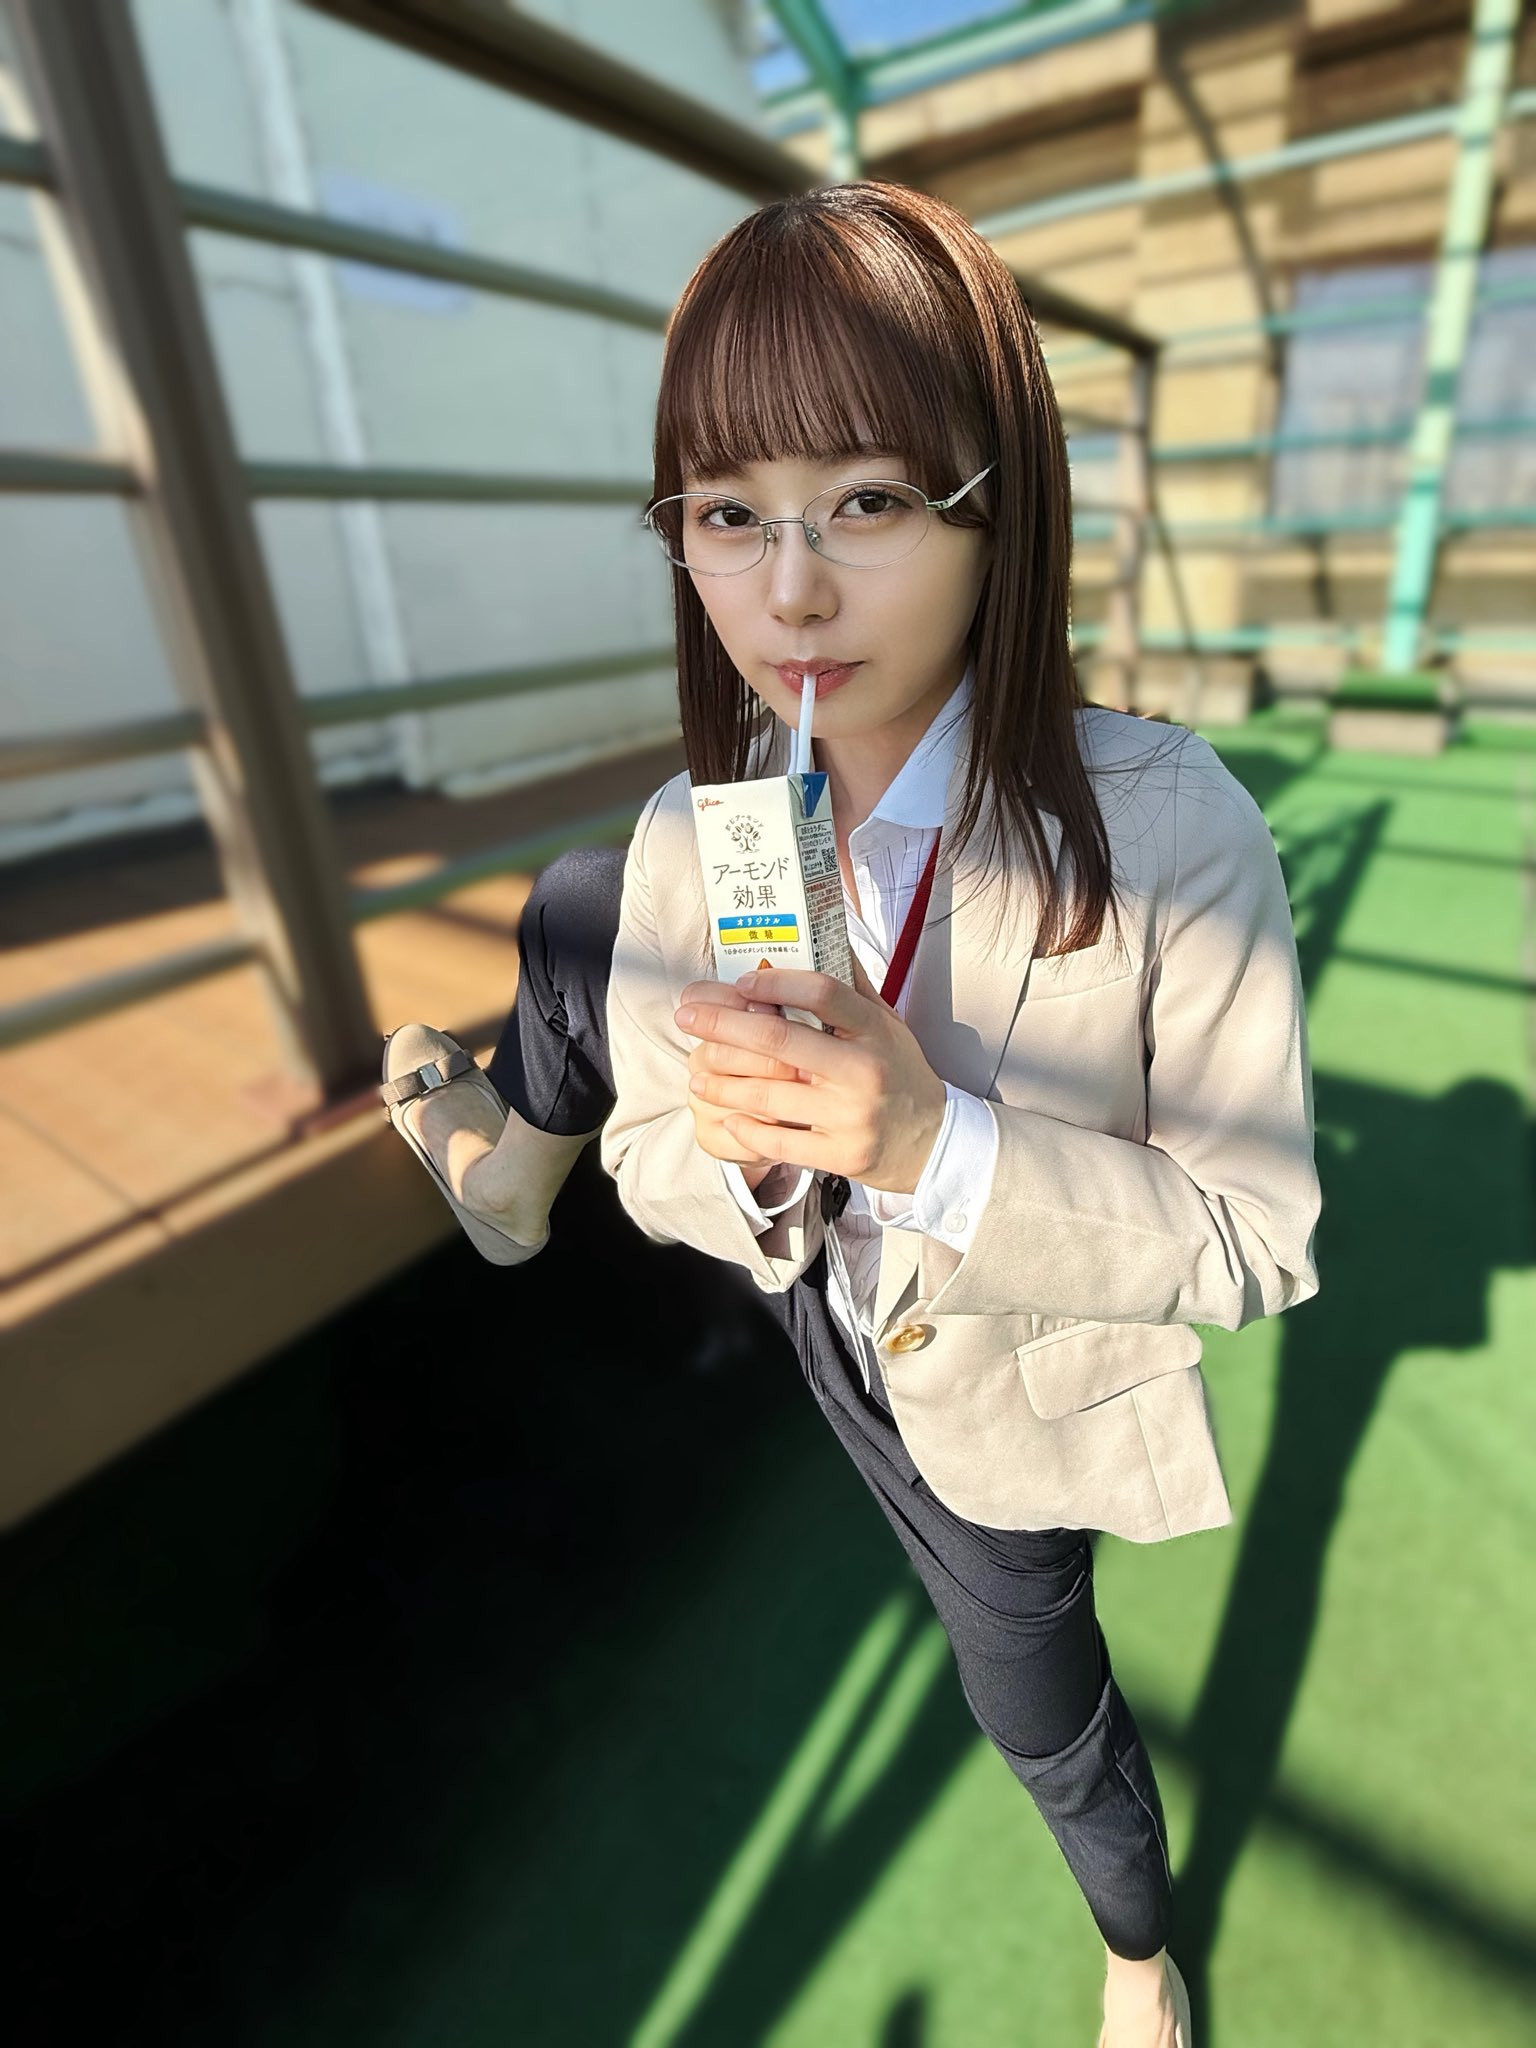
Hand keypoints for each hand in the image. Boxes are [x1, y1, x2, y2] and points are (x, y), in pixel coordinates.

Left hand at [673, 955, 946, 1194]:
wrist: (934, 1141)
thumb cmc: (900, 1073)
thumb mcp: (887, 1024)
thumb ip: (851, 986)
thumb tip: (818, 934)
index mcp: (874, 1030)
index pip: (823, 992)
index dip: (776, 983)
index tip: (741, 983)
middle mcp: (863, 1069)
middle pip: (779, 1040)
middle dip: (722, 1026)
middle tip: (687, 1017)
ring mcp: (851, 1115)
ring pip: (769, 1094)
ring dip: (722, 1082)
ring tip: (696, 1073)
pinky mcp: (842, 1155)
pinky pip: (780, 1142)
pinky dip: (747, 1128)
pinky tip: (727, 1117)